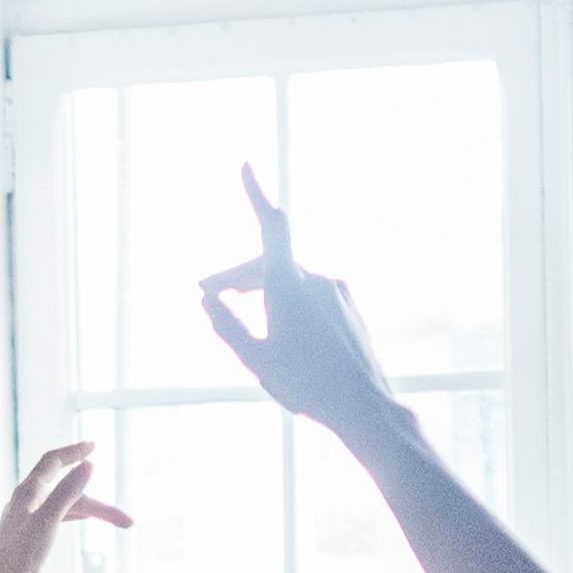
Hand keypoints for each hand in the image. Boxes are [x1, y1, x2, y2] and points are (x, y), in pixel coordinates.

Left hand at [0, 438, 127, 572]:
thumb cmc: (19, 556)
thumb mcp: (48, 521)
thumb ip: (67, 492)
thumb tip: (89, 464)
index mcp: (28, 492)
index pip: (53, 461)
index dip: (74, 451)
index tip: (93, 445)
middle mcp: (26, 500)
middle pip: (67, 491)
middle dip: (98, 504)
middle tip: (125, 520)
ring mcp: (26, 517)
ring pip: (64, 506)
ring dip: (91, 512)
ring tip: (119, 524)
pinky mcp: (27, 534)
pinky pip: (56, 516)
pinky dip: (74, 515)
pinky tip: (81, 518)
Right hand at [200, 167, 400, 435]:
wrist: (365, 407)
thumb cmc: (307, 386)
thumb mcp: (254, 359)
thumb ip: (226, 324)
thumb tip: (209, 300)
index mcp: (290, 286)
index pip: (271, 226)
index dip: (256, 193)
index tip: (246, 165)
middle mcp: (316, 280)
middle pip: (267, 263)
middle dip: (235, 275)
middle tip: (207, 293)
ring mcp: (337, 292)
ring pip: (289, 279)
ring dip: (260, 288)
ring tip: (236, 307)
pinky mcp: (349, 308)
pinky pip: (310, 294)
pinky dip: (286, 299)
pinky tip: (277, 324)